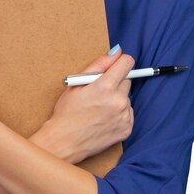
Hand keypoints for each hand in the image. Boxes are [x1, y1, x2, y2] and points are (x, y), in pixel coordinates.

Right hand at [33, 47, 133, 163]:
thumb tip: (116, 52)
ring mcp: (124, 116)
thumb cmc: (67, 111)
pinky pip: (128, 113)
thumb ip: (98, 65)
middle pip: (127, 80)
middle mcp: (119, 101)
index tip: (114, 67)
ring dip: (117, 99)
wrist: (65, 141)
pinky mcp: (127, 129)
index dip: (120, 62)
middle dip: (115, 82)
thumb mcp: (76, 83)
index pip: (127, 63)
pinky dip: (119, 113)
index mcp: (105, 86)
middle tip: (98, 92)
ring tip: (99, 108)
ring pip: (127, 97)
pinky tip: (104, 118)